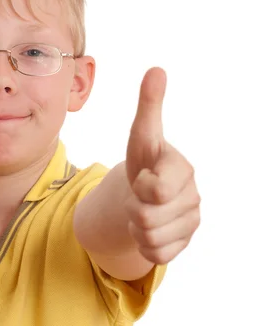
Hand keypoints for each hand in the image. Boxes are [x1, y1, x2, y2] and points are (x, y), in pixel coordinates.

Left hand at [124, 68, 200, 264]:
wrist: (144, 191)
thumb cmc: (144, 159)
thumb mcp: (142, 133)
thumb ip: (149, 104)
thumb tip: (156, 70)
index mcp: (182, 169)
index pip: (152, 190)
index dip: (139, 185)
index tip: (145, 176)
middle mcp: (193, 196)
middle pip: (145, 218)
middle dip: (132, 208)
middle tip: (140, 196)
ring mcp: (191, 222)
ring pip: (148, 238)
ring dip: (136, 226)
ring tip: (143, 210)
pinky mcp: (184, 244)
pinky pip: (155, 255)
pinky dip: (144, 245)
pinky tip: (150, 228)